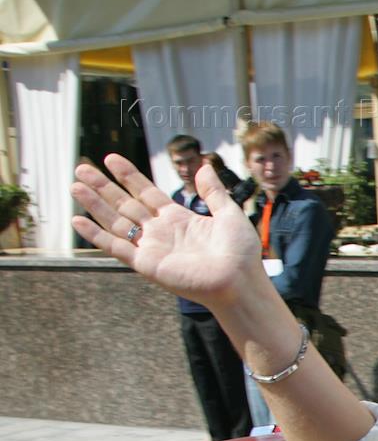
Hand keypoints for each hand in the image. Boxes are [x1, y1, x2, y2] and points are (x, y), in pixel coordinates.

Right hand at [71, 154, 263, 311]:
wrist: (239, 282)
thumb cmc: (240, 254)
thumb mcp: (229, 214)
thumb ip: (213, 191)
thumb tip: (204, 166)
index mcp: (179, 219)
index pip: (146, 192)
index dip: (128, 176)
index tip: (111, 158)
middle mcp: (162, 232)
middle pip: (125, 204)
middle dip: (103, 186)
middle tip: (81, 167)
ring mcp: (152, 248)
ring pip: (116, 222)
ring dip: (94, 205)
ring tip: (75, 185)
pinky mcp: (147, 264)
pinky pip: (116, 247)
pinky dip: (96, 235)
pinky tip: (78, 220)